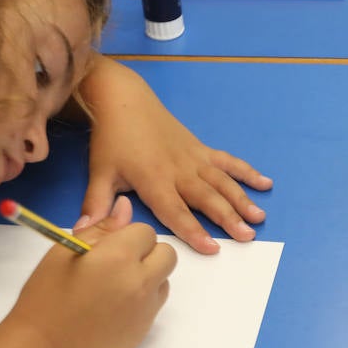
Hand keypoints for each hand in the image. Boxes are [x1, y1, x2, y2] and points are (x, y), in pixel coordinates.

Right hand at [9, 196, 176, 347]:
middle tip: (116, 263)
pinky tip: (114, 306)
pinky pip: (156, 302)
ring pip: (164, 278)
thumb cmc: (46, 298)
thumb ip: (101, 229)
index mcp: (118, 257)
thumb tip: (125, 207)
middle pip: (166, 254)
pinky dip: (143, 298)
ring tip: (113, 286)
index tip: (107, 248)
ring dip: (147, 275)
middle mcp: (140, 281)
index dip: (127, 236)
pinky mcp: (146, 329)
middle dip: (146, 253)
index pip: (145, 231)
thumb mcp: (65, 253)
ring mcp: (146, 308)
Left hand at [74, 58, 272, 254]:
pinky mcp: (201, 149)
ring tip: (259, 218)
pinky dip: (247, 172)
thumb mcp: (99, 172)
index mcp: (154, 179)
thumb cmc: (111, 139)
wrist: (124, 100)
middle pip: (207, 198)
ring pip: (222, 182)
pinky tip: (265, 183)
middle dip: (228, 218)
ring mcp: (193, 158)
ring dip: (242, 200)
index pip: (175, 211)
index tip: (212, 247)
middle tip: (247, 237)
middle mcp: (179, 170)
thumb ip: (96, 204)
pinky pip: (227, 162)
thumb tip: (82, 232)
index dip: (193, 230)